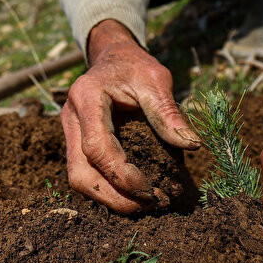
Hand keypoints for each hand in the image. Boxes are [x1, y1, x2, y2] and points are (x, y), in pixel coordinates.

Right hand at [60, 20, 200, 212]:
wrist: (114, 57)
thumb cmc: (135, 66)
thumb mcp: (156, 80)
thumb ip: (169, 112)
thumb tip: (192, 145)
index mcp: (86, 97)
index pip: (96, 147)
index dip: (121, 174)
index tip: (150, 189)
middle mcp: (72, 117)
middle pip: (79, 172)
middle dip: (112, 197)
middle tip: (147, 205)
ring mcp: (71, 132)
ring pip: (79, 178)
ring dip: (109, 198)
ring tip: (144, 204)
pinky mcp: (77, 143)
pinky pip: (87, 173)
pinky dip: (109, 189)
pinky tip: (135, 194)